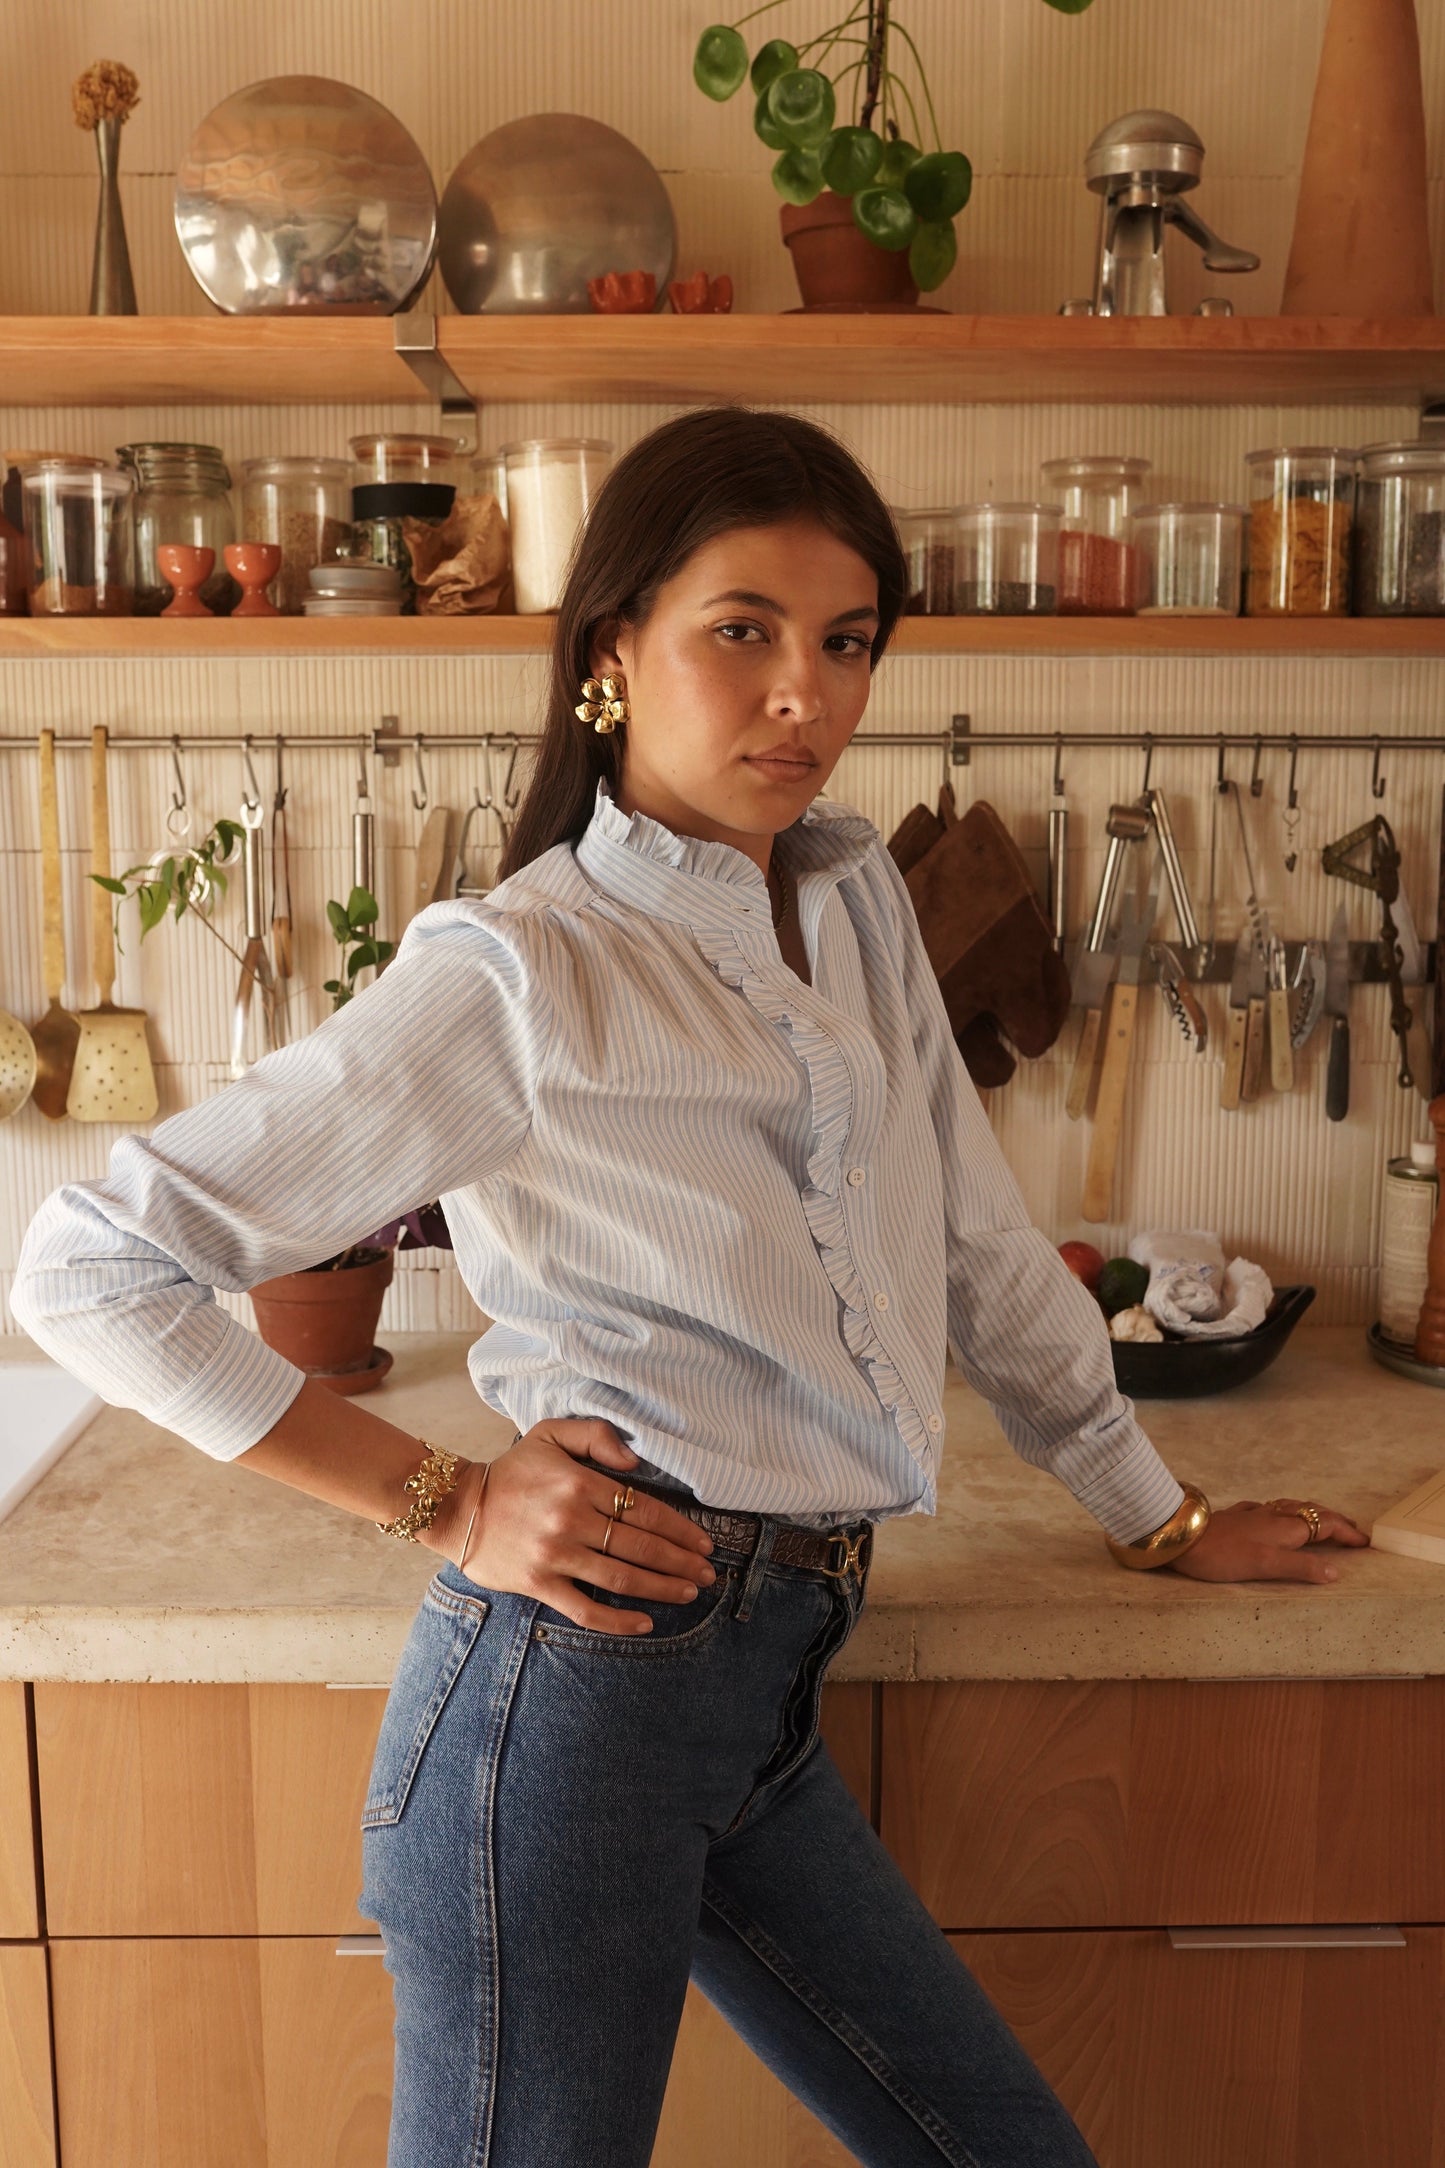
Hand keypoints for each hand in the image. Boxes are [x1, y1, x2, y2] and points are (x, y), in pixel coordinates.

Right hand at [428, 1418, 715, 1635]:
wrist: (457, 1507)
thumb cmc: (511, 1471)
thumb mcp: (550, 1434)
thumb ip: (596, 1436)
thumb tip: (636, 1462)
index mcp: (579, 1483)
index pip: (643, 1509)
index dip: (679, 1529)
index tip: (703, 1542)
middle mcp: (571, 1519)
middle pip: (640, 1545)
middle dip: (680, 1561)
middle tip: (708, 1573)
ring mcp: (555, 1555)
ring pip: (621, 1576)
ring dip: (661, 1587)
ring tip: (688, 1592)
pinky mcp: (538, 1583)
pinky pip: (585, 1609)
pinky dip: (618, 1620)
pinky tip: (645, 1622)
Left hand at [1169, 1496, 1368, 1585]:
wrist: (1180, 1537)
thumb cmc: (1223, 1554)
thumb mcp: (1266, 1565)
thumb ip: (1300, 1568)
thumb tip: (1334, 1572)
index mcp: (1284, 1528)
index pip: (1325, 1525)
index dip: (1346, 1532)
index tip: (1365, 1541)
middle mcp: (1272, 1516)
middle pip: (1310, 1513)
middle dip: (1333, 1520)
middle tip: (1351, 1530)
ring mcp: (1252, 1514)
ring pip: (1289, 1508)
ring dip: (1310, 1514)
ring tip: (1320, 1521)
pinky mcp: (1234, 1517)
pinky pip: (1266, 1510)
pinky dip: (1281, 1512)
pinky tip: (1272, 1515)